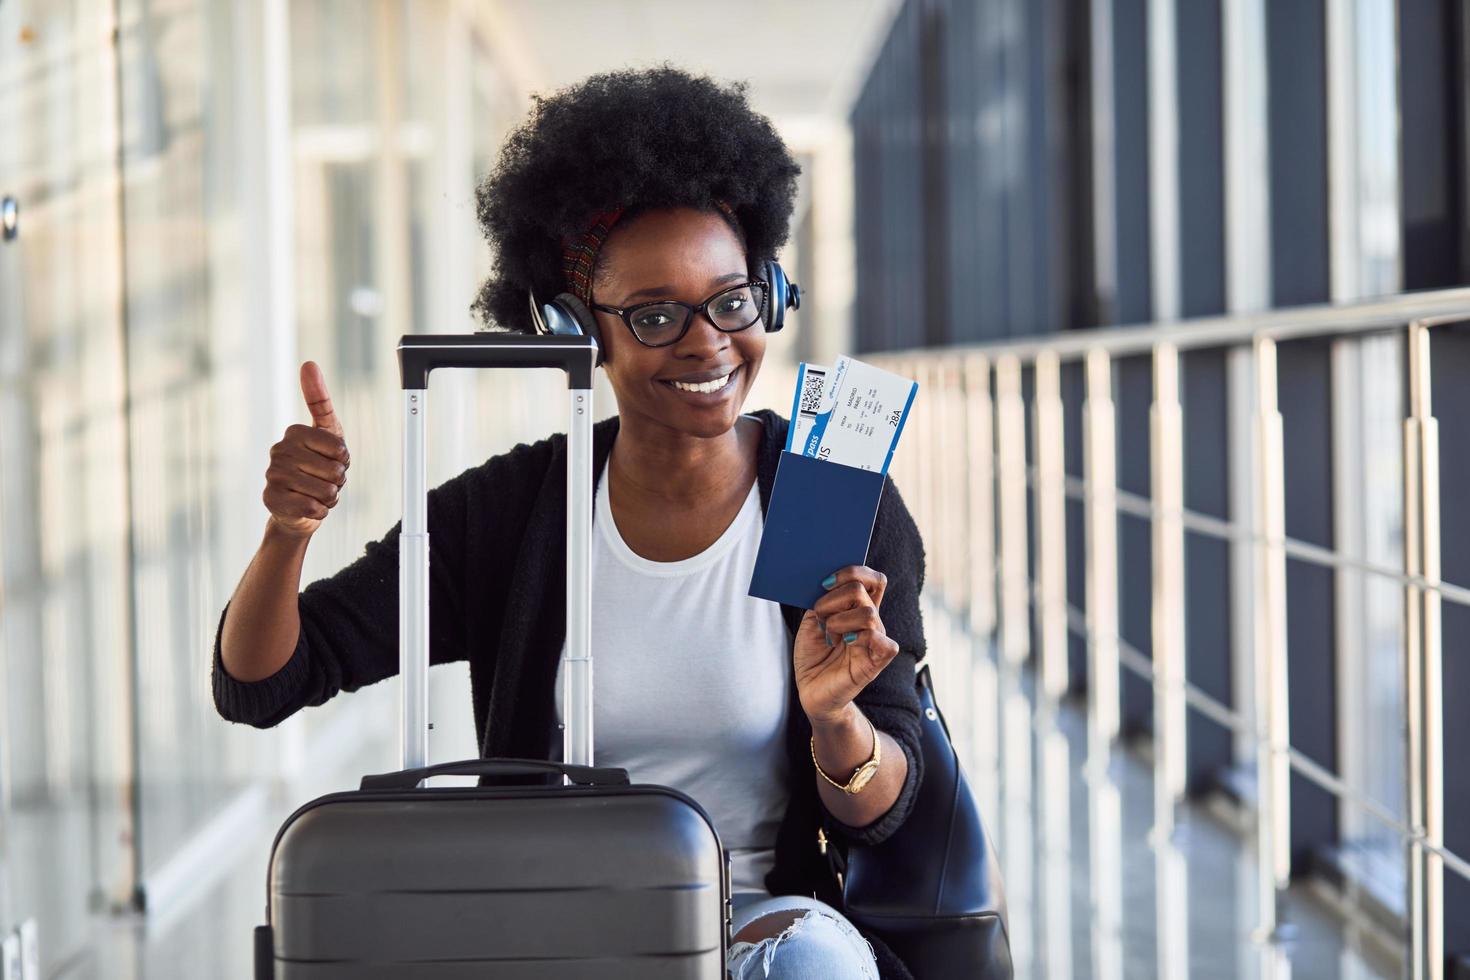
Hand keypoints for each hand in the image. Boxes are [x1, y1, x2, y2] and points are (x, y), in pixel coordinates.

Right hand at [263, 361, 350, 537]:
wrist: (299, 506)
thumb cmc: (316, 466)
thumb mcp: (327, 431)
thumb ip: (320, 399)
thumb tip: (308, 363)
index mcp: (294, 432)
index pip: (340, 449)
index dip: (344, 460)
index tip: (331, 460)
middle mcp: (279, 451)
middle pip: (335, 471)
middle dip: (337, 481)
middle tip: (322, 479)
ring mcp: (272, 475)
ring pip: (326, 491)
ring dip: (329, 497)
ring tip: (315, 492)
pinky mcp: (271, 500)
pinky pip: (313, 508)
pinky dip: (319, 511)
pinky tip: (308, 506)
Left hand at [793, 565, 901, 724]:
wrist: (812, 691)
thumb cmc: (814, 656)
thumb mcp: (811, 622)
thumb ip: (821, 600)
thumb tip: (826, 581)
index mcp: (858, 607)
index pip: (872, 577)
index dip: (851, 571)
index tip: (824, 582)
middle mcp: (872, 619)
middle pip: (863, 587)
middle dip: (833, 598)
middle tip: (820, 616)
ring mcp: (877, 638)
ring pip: (867, 612)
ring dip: (838, 621)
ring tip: (829, 635)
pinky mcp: (878, 660)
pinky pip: (881, 639)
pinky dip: (859, 636)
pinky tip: (844, 642)